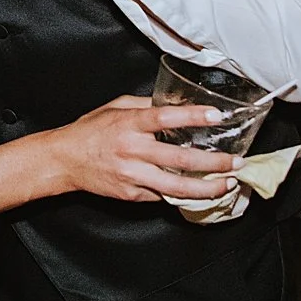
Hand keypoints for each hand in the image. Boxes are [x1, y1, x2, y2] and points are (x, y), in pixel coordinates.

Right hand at [43, 95, 242, 201]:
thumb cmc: (91, 131)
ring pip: (177, 187)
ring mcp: (132, 175)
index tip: (217, 115)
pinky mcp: (131, 194)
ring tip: (227, 184)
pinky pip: (162, 196)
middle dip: (214, 162)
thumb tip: (175, 104)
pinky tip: (199, 191)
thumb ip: (145, 106)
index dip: (193, 116)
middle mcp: (132, 150)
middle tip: (236, 162)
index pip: (165, 117)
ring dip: (208, 187)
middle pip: (180, 159)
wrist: (65, 160)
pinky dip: (183, 195)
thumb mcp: (115, 108)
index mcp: (129, 124)